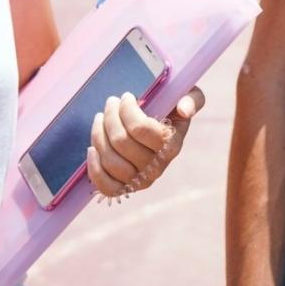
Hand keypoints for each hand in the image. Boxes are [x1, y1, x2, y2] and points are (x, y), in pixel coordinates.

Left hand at [87, 90, 202, 199]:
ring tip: (99, 118)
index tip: (126, 96)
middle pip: (121, 142)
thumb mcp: (187, 98)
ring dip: (98, 135)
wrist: (161, 131)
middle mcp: (158, 167)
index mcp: (172, 146)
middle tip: (110, 103)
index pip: (140, 129)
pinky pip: (106, 185)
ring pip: (110, 160)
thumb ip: (192, 99)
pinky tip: (92, 148)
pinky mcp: (125, 189)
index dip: (127, 110)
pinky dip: (94, 168)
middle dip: (111, 117)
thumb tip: (183, 110)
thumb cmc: (171, 110)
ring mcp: (141, 181)